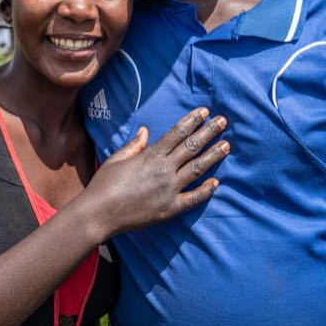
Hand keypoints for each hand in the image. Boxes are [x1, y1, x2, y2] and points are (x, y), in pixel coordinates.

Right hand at [83, 108, 228, 238]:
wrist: (99, 213)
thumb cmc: (104, 184)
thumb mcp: (116, 159)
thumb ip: (134, 145)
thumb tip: (145, 130)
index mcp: (150, 155)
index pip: (177, 133)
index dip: (192, 121)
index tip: (205, 112)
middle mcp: (163, 170)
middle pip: (192, 147)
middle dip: (209, 132)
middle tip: (223, 121)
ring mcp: (169, 189)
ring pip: (197, 169)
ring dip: (213, 156)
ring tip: (226, 145)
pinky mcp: (171, 208)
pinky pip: (194, 198)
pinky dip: (206, 190)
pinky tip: (216, 182)